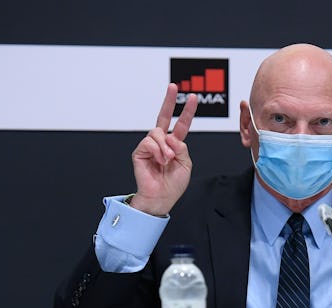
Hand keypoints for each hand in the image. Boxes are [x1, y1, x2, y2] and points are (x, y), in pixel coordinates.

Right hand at [130, 83, 197, 216]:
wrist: (161, 197)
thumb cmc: (173, 184)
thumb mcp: (185, 164)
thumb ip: (182, 148)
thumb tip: (171, 137)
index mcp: (174, 145)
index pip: (180, 124)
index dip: (186, 112)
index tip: (192, 98)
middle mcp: (161, 142)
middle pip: (163, 116)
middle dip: (168, 100)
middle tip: (173, 87)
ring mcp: (150, 146)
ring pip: (157, 132)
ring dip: (165, 146)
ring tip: (167, 159)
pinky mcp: (139, 152)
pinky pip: (149, 142)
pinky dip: (157, 151)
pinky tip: (159, 161)